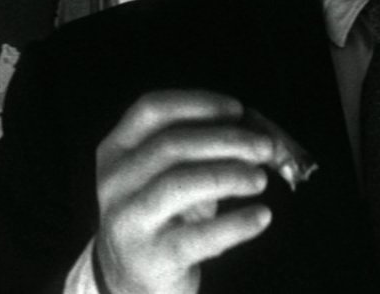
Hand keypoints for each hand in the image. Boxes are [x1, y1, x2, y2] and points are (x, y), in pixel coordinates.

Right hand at [93, 90, 276, 293]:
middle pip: (171, 145)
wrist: (131, 279)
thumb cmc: (160, 217)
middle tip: (264, 147)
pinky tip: (261, 216)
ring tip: (260, 180)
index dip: (197, 103)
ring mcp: (129, 220)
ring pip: (180, 184)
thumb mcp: (164, 177)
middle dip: (226, 140)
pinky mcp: (152, 257)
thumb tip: (254, 133)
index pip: (151, 111)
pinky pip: (200, 236)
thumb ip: (198, 150)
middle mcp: (115, 182)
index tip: (237, 109)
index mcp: (117, 151)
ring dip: (229, 175)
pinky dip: (237, 223)